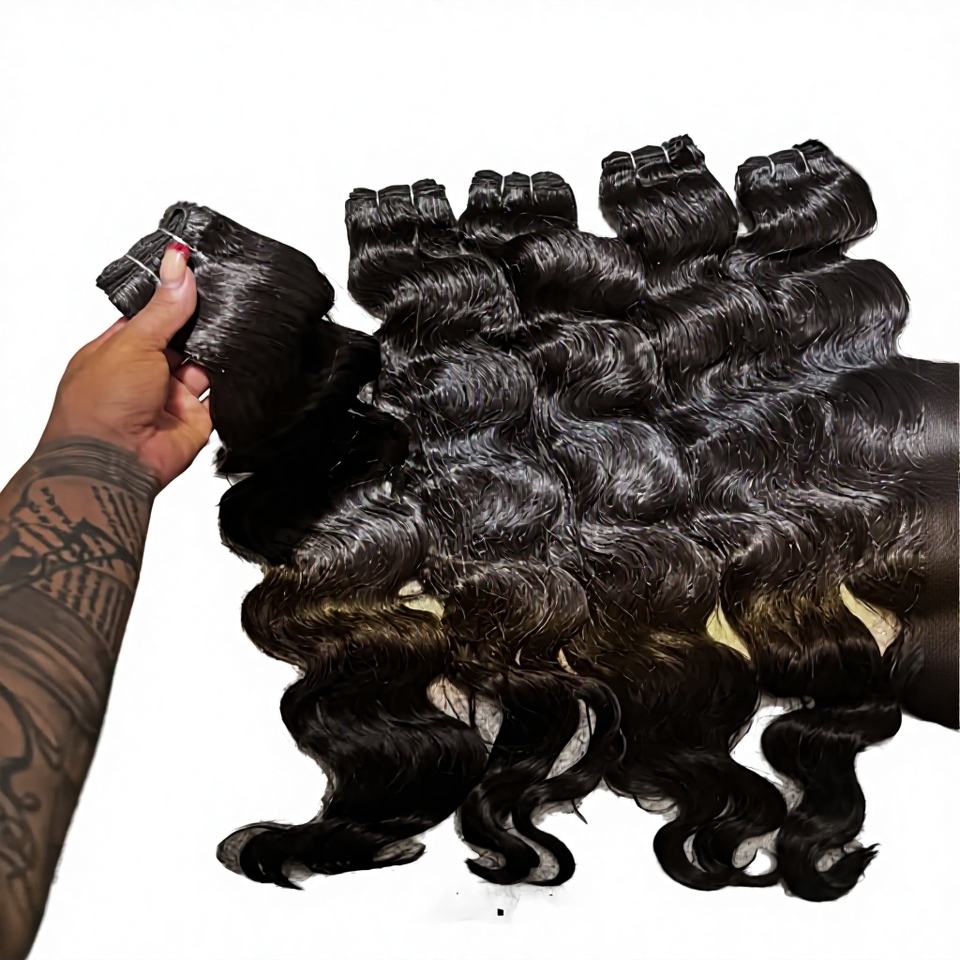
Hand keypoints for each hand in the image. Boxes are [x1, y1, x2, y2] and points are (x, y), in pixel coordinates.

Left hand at [40, 243, 212, 488]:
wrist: (113, 462)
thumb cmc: (100, 405)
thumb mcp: (133, 341)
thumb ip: (165, 306)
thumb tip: (178, 262)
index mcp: (120, 349)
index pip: (154, 315)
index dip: (175, 296)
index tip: (198, 273)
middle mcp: (147, 372)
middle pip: (184, 339)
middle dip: (202, 325)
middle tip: (225, 300)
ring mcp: (172, 396)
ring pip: (206, 365)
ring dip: (216, 353)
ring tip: (235, 330)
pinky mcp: (196, 420)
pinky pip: (222, 397)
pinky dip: (231, 384)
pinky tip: (240, 364)